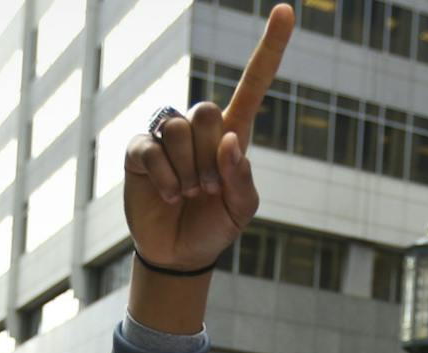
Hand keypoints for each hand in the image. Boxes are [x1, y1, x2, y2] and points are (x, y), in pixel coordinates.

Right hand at [122, 5, 288, 271]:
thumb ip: (242, 179)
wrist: (180, 254)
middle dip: (209, 157)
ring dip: (187, 170)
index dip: (270, 47)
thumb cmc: (216, 226)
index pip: (254, 82)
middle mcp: (200, 127)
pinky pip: (152, 148)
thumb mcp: (242, 210)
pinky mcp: (140, 151)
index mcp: (234, 132)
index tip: (287, 10)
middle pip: (207, 110)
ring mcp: (167, 137)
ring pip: (178, 128)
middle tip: (207, 188)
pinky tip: (169, 196)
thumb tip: (229, 141)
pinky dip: (165, 178)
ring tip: (188, 194)